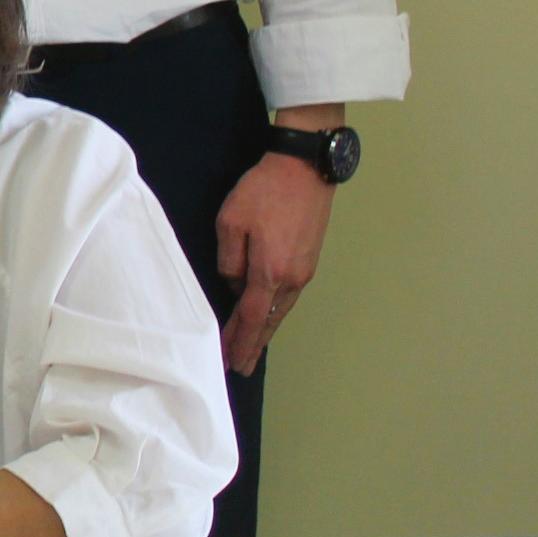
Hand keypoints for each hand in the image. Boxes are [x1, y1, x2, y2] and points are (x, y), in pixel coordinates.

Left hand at [217, 147, 335, 374]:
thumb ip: (230, 260)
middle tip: (241, 368)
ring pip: (281, 310)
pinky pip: (288, 296)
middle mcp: (293, 278)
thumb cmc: (264, 191)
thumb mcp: (231, 222)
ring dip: (266, 331)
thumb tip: (235, 284)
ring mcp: (304, 271)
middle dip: (254, 346)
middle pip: (270, 321)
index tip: (228, 360)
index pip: (251, 318)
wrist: (304, 168)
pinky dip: (275, 313)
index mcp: (271, 272)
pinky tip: (268, 317)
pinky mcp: (309, 260)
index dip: (239, 340)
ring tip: (252, 351)